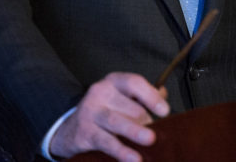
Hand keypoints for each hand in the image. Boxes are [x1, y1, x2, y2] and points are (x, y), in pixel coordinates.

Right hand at [50, 72, 169, 161]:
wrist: (70, 129)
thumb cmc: (105, 110)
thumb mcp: (122, 97)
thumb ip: (143, 96)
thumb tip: (163, 95)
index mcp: (114, 81)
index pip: (135, 83)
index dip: (151, 97)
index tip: (165, 111)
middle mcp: (100, 93)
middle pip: (130, 107)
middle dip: (145, 121)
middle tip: (156, 133)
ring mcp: (90, 112)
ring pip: (117, 122)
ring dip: (135, 131)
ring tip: (150, 139)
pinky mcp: (85, 132)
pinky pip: (106, 142)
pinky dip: (121, 151)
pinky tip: (134, 158)